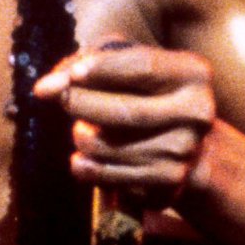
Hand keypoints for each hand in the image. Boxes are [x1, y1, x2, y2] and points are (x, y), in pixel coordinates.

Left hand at [30, 40, 216, 208]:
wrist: (185, 143)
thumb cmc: (145, 91)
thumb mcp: (126, 63)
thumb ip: (87, 61)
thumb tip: (47, 86)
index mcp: (193, 74)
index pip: (143, 67)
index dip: (104, 69)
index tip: (72, 74)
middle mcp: (197, 113)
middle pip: (126, 111)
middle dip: (82, 103)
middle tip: (62, 99)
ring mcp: (183, 151)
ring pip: (109, 147)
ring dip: (81, 137)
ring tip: (82, 130)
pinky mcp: (166, 182)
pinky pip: (107, 175)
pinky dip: (84, 166)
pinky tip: (84, 156)